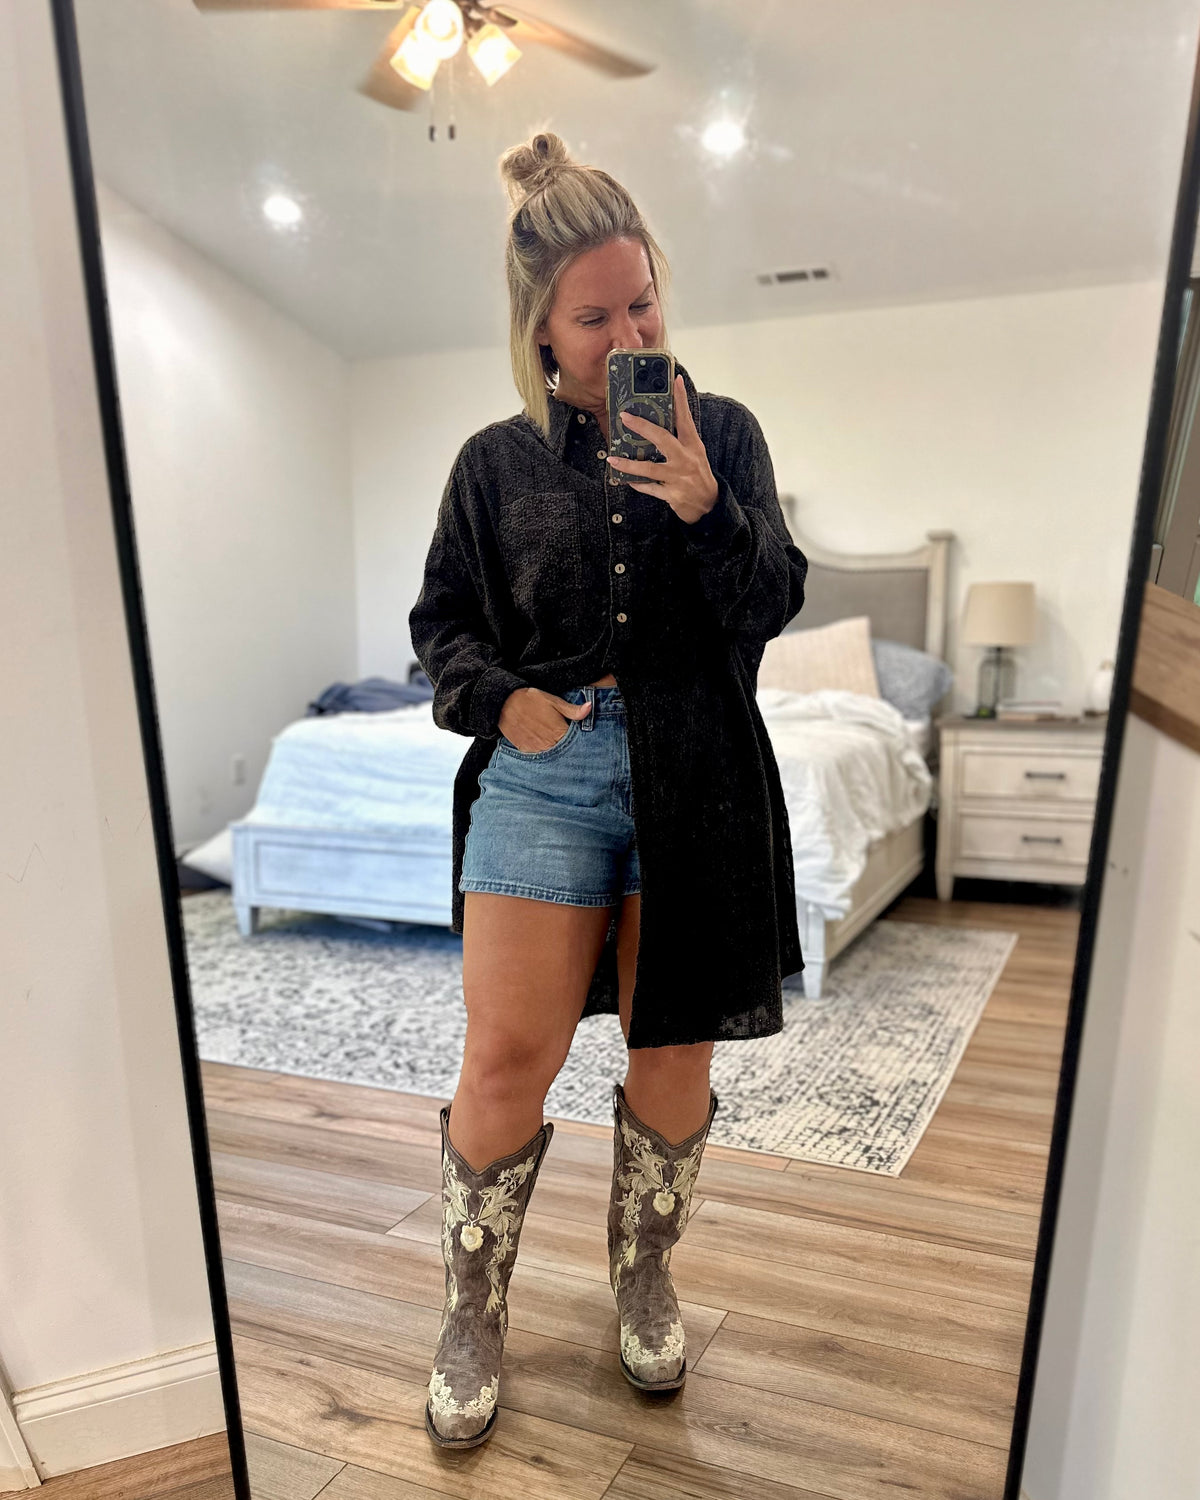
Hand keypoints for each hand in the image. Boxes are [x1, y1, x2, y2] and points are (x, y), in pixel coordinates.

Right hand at [498, 686, 591, 751]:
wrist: (503, 703)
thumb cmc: (530, 699)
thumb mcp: (553, 701)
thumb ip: (572, 710)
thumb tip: (590, 708)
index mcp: (558, 732)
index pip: (576, 744)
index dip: (581, 744)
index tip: (585, 742)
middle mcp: (548, 744)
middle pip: (565, 753)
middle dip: (570, 751)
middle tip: (574, 749)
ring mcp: (536, 749)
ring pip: (552, 757)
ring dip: (557, 754)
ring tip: (560, 749)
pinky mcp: (526, 751)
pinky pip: (539, 758)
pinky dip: (544, 755)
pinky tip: (546, 749)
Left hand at [605, 373, 719, 523]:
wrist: (710, 505)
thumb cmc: (698, 475)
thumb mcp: (695, 453)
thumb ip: (680, 439)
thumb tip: (659, 422)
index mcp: (693, 446)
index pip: (686, 418)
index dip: (680, 399)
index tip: (674, 380)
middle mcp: (686, 459)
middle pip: (663, 439)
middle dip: (642, 427)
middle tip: (625, 417)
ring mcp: (678, 478)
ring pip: (650, 468)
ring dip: (629, 464)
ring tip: (613, 458)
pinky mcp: (672, 495)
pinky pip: (650, 488)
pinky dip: (638, 484)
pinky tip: (625, 479)